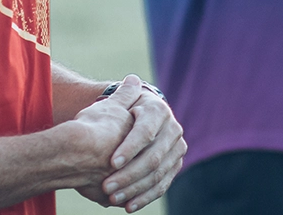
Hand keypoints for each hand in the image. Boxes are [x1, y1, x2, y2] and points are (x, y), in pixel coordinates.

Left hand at [80, 77, 186, 211]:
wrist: (134, 123)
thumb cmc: (120, 112)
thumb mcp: (120, 103)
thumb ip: (123, 95)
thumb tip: (130, 81)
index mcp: (159, 111)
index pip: (146, 132)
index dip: (130, 148)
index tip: (111, 162)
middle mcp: (173, 129)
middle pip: (153, 157)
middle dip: (128, 174)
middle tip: (106, 187)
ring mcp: (176, 149)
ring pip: (158, 173)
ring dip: (134, 188)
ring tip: (112, 197)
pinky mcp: (174, 166)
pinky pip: (162, 184)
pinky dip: (145, 196)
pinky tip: (128, 206)